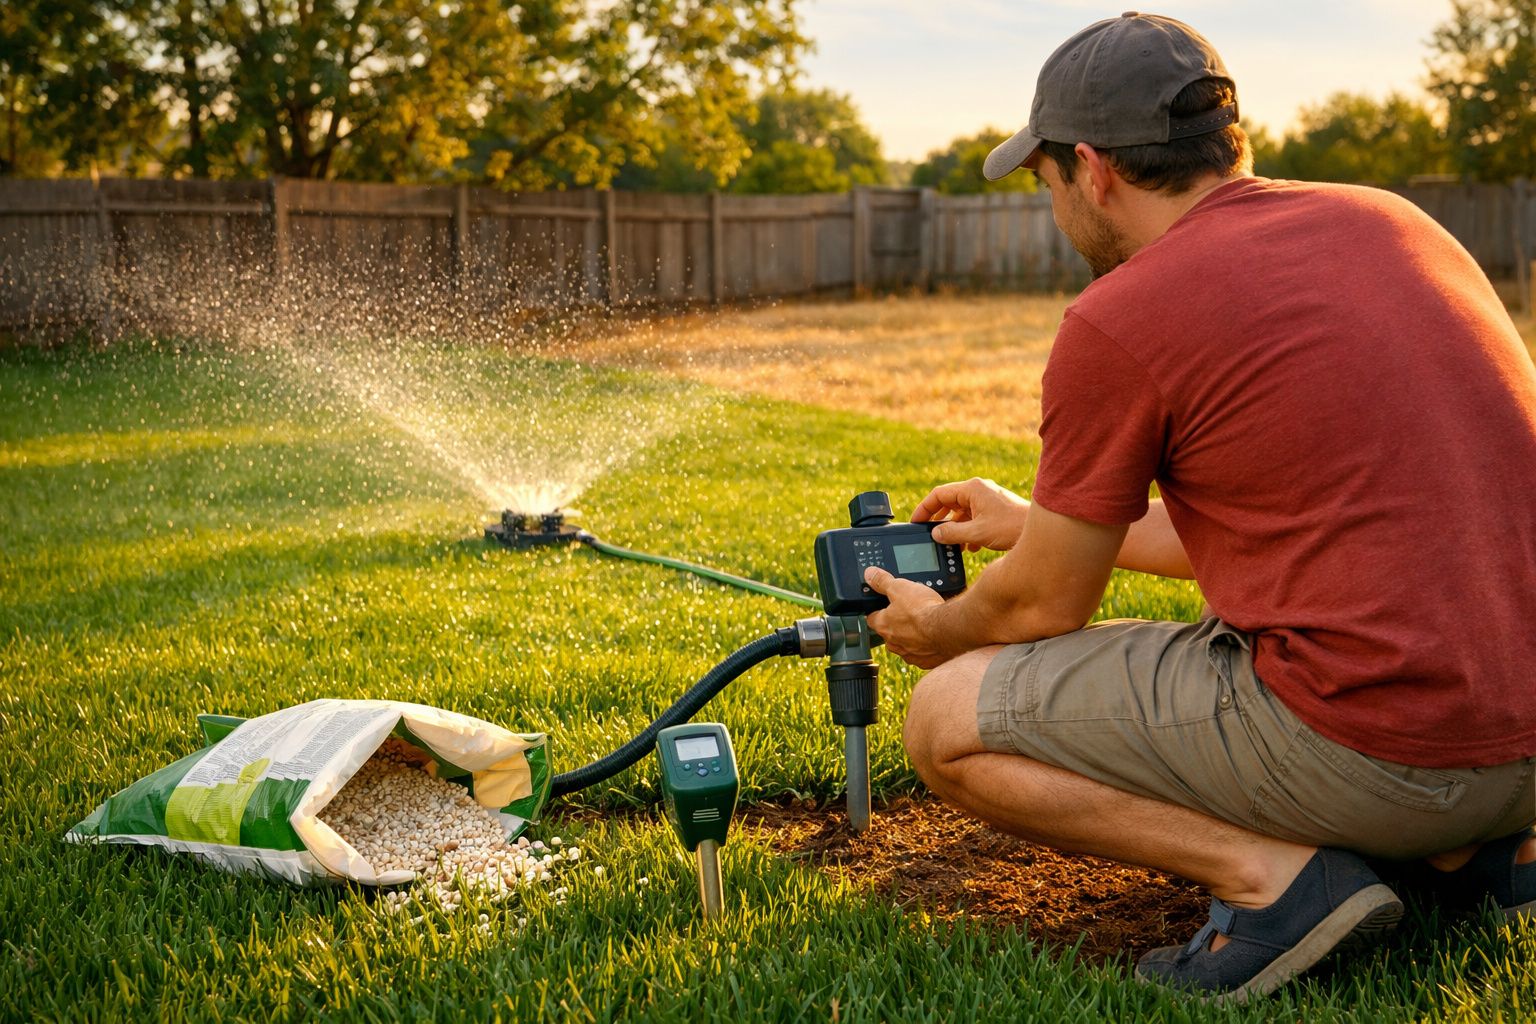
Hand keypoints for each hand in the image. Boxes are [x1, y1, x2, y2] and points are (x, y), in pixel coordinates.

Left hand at [863, 566, 948, 668]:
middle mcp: (893, 643)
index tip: (882, 606)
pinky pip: (923, 654)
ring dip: (912, 636)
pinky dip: (927, 646)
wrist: (948, 629)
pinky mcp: (926, 662)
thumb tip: (870, 574)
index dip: (877, 610)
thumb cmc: (923, 610)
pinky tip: (934, 636)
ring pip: (906, 644)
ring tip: (924, 623)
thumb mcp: (900, 587)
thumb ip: (883, 581)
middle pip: (890, 632)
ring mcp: (909, 654)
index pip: (872, 618)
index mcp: (883, 625)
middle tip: (909, 612)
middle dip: (897, 624)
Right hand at [912, 478, 1029, 551]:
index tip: (916, 522)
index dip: (924, 508)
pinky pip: (975, 517)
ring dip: (955, 528)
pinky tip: (970, 547)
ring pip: (963, 512)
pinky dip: (968, 530)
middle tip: (928, 533)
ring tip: (950, 544)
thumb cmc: (1011, 527)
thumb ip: (952, 533)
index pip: (939, 494)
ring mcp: (989, 499)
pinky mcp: (996, 510)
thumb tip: (936, 534)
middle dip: (939, 520)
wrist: (1041, 531)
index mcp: (972, 489)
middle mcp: (979, 490)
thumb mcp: (976, 533)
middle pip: (950, 502)